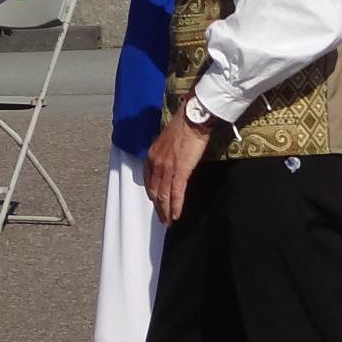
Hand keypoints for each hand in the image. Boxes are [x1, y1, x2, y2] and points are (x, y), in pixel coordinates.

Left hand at [144, 104, 210, 224]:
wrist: (192, 120)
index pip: (148, 180)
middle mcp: (156, 163)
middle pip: (155, 191)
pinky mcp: (181, 171)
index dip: (152, 194)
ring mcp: (167, 168)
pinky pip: (176, 193)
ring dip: (166, 211)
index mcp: (152, 155)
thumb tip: (169, 161)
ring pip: (164, 195)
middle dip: (158, 207)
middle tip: (161, 218)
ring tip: (168, 222)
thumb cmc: (183, 127)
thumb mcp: (167, 141)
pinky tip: (176, 215)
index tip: (155, 202)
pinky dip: (176, 206)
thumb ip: (165, 153)